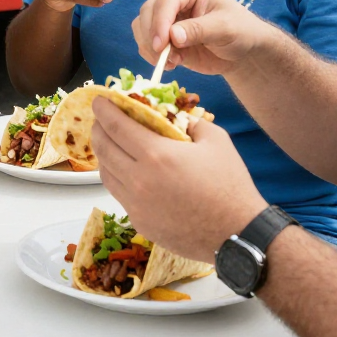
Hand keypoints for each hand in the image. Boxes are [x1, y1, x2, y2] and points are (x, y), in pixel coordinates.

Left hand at [90, 98, 265, 261]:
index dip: (104, 110)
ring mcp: (136, 205)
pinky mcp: (140, 223)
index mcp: (156, 155)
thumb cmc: (230, 186)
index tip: (98, 101)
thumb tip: (176, 118)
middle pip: (104, 148)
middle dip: (98, 129)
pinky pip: (118, 195)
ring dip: (103, 155)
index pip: (117, 126)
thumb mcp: (216, 141)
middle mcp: (139, 180)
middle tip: (100, 120)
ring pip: (106, 174)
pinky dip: (116, 178)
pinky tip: (124, 171)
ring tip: (108, 144)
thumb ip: (191, 123)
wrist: (237, 235)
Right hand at [131, 0, 281, 77]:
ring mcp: (167, 19)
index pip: (166, 1)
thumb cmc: (241, 31)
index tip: (161, 46)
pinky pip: (145, 43)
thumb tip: (172, 36)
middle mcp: (173, 0)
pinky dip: (152, 56)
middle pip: (148, 12)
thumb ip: (199, 30)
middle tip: (169, 58)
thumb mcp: (225, 28)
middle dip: (153, 37)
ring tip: (174, 62)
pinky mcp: (164, 38)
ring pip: (142, 27)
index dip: (159, 22)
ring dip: (151, 48)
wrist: (244, 52)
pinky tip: (172, 64)